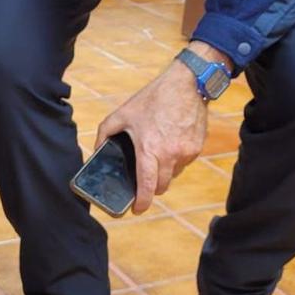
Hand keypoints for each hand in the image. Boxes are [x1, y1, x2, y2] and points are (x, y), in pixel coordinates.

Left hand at [95, 42, 227, 213]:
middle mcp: (170, 155)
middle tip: (145, 183)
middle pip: (162, 187)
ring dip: (164, 173)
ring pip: (174, 175)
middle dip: (152, 189)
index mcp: (149, 149)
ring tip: (157, 155)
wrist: (187, 84)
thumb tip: (98, 149)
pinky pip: (184, 163)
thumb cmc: (153, 98)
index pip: (147, 185)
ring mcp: (186, 153)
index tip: (137, 209)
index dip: (142, 202)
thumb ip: (105, 133)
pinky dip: (176, 161)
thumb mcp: (123, 113)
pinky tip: (170, 143)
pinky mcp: (197, 148)